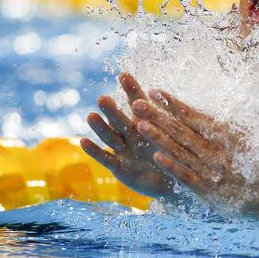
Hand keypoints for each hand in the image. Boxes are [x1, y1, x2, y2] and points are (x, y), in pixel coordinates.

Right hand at [80, 73, 174, 197]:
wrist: (175, 182)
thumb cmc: (174, 154)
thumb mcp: (174, 134)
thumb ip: (170, 116)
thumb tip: (167, 92)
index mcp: (146, 122)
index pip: (138, 103)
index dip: (132, 90)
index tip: (124, 75)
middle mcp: (132, 135)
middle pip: (121, 120)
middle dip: (112, 110)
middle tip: (103, 98)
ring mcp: (125, 151)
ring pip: (111, 137)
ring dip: (100, 127)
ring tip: (91, 116)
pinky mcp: (120, 169)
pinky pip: (106, 159)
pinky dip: (95, 151)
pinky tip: (83, 141)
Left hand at [129, 89, 249, 207]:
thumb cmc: (252, 164)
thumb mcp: (239, 139)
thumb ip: (217, 128)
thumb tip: (196, 112)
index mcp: (223, 134)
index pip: (192, 115)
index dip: (172, 103)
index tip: (154, 90)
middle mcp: (215, 149)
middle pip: (181, 129)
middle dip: (158, 115)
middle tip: (137, 103)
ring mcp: (210, 169)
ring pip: (180, 150)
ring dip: (159, 137)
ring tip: (140, 125)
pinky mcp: (208, 190)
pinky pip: (186, 176)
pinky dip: (171, 166)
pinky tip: (156, 157)